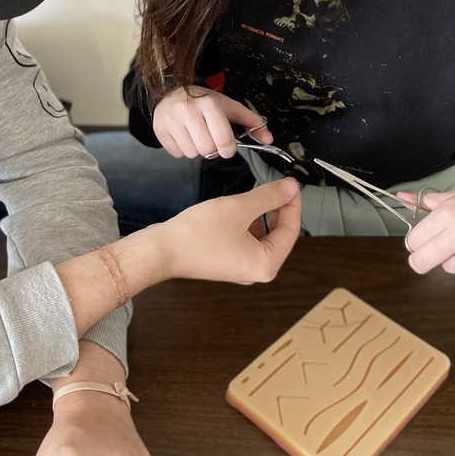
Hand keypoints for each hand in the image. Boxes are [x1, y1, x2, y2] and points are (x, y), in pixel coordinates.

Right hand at [57, 180, 300, 336]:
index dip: (292, 203)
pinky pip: (246, 240)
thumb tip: (291, 188)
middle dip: (277, 209)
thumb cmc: (198, 234)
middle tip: (277, 186)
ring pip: (261, 236)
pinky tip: (238, 209)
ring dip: (261, 215)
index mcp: (266, 264)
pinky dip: (247, 224)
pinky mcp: (227, 262)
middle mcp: (257, 271)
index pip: (290, 230)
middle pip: (278, 235)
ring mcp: (241, 268)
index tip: (291, 184)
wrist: (162, 250)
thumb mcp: (238, 208)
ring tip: (255, 194)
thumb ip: (268, 197)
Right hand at [153, 86, 272, 158]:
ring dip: (197, 149)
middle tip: (209, 137)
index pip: (223, 140)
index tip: (227, 146)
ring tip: (195, 135)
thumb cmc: (203, 102)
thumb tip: (269, 139)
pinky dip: (182, 149)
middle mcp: (188, 110)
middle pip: (207, 150)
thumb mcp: (229, 107)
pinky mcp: (160, 130)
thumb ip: (250, 122)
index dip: (228, 149)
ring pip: (192, 153)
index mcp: (209, 103)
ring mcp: (171, 120)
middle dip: (211, 148)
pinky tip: (183, 136)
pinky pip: (177, 153)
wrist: (170, 93)